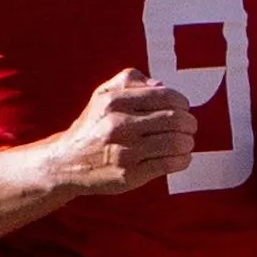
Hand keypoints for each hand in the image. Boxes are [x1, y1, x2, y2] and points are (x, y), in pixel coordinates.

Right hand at [41, 69, 197, 195]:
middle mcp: (118, 125)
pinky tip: (181, 157)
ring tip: (186, 142)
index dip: (182, 102)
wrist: (67, 163)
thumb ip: (131, 81)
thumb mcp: (103, 94)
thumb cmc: (92, 126)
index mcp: (114, 101)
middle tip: (189, 127)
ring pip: (175, 143)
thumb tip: (162, 85)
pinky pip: (168, 164)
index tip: (183, 108)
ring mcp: (124, 152)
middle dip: (189, 123)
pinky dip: (182, 160)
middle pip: (174, 119)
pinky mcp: (129, 175)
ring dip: (188, 142)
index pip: (165, 96)